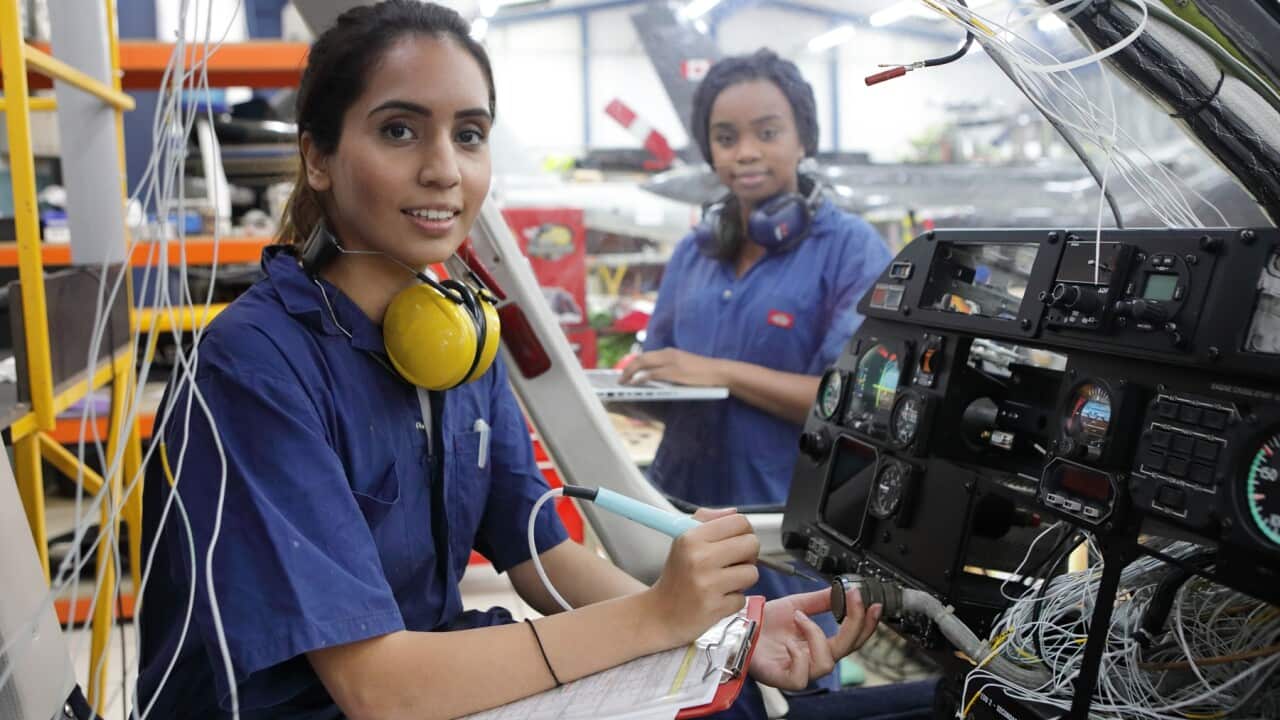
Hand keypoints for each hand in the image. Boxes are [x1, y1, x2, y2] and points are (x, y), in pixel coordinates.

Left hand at [620, 348, 727, 387]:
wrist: (718, 371)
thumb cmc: (702, 372)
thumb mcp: (683, 366)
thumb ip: (669, 368)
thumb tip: (654, 378)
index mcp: (669, 352)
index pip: (646, 356)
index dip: (633, 364)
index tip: (625, 372)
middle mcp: (668, 354)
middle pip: (641, 358)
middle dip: (627, 368)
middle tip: (619, 378)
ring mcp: (670, 362)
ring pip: (643, 363)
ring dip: (630, 372)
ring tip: (623, 381)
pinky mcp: (674, 372)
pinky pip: (652, 374)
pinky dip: (641, 378)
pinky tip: (634, 383)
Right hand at [643, 507, 759, 646]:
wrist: (659, 615)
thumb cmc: (676, 576)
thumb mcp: (683, 542)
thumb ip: (707, 521)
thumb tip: (734, 512)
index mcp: (691, 538)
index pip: (739, 522)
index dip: (744, 532)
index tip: (737, 542)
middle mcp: (699, 558)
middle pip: (751, 544)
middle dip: (748, 555)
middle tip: (734, 563)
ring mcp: (708, 584)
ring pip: (752, 573)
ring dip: (742, 580)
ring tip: (724, 583)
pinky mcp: (715, 608)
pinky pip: (742, 598)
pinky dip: (732, 600)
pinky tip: (717, 599)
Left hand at [748, 586, 880, 690]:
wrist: (739, 627)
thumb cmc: (765, 622)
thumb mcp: (797, 604)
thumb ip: (821, 600)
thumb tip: (843, 590)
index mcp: (820, 644)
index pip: (853, 638)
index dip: (866, 623)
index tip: (872, 603)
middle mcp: (813, 659)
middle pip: (847, 650)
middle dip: (854, 624)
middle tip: (853, 600)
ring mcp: (800, 671)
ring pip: (826, 663)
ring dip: (816, 635)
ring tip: (800, 618)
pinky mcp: (782, 678)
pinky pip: (801, 676)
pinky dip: (798, 655)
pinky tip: (789, 641)